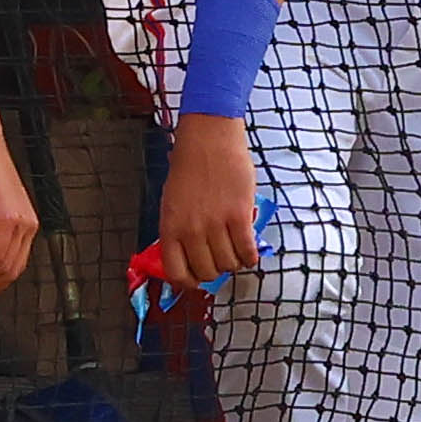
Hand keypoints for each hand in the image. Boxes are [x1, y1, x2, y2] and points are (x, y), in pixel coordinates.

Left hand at [154, 115, 261, 287]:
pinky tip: (250, 251)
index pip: (176, 273)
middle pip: (207, 271)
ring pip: (228, 264)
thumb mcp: (172, 202)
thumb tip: (189, 256)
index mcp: (170, 227)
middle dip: (215, 271)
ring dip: (234, 263)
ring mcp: (215, 224)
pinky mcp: (239, 216)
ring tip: (236, 252)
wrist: (208, 138)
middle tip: (220, 260)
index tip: (197, 279)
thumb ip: (178, 230)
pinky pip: (247, 251)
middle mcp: (191, 230)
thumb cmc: (189, 166)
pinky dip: (250, 257)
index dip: (189, 282)